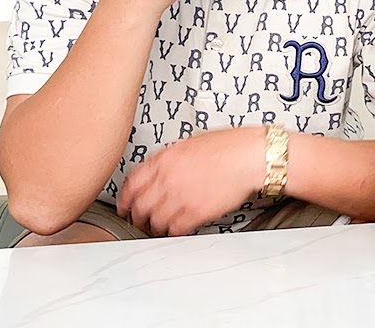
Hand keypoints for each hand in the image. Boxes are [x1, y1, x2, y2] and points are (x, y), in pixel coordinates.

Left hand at [116, 126, 263, 236]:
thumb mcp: (190, 143)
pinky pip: (175, 229)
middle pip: (139, 205)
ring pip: (155, 221)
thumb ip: (170, 158)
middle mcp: (167, 178)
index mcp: (164, 159)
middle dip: (136, 216)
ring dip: (154, 227)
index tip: (124, 205)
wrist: (249, 156)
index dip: (124, 199)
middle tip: (138, 221)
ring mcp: (180, 196)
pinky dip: (173, 232)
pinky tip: (176, 229)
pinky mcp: (195, 212)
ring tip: (158, 228)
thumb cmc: (228, 146)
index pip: (132, 184)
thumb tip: (160, 170)